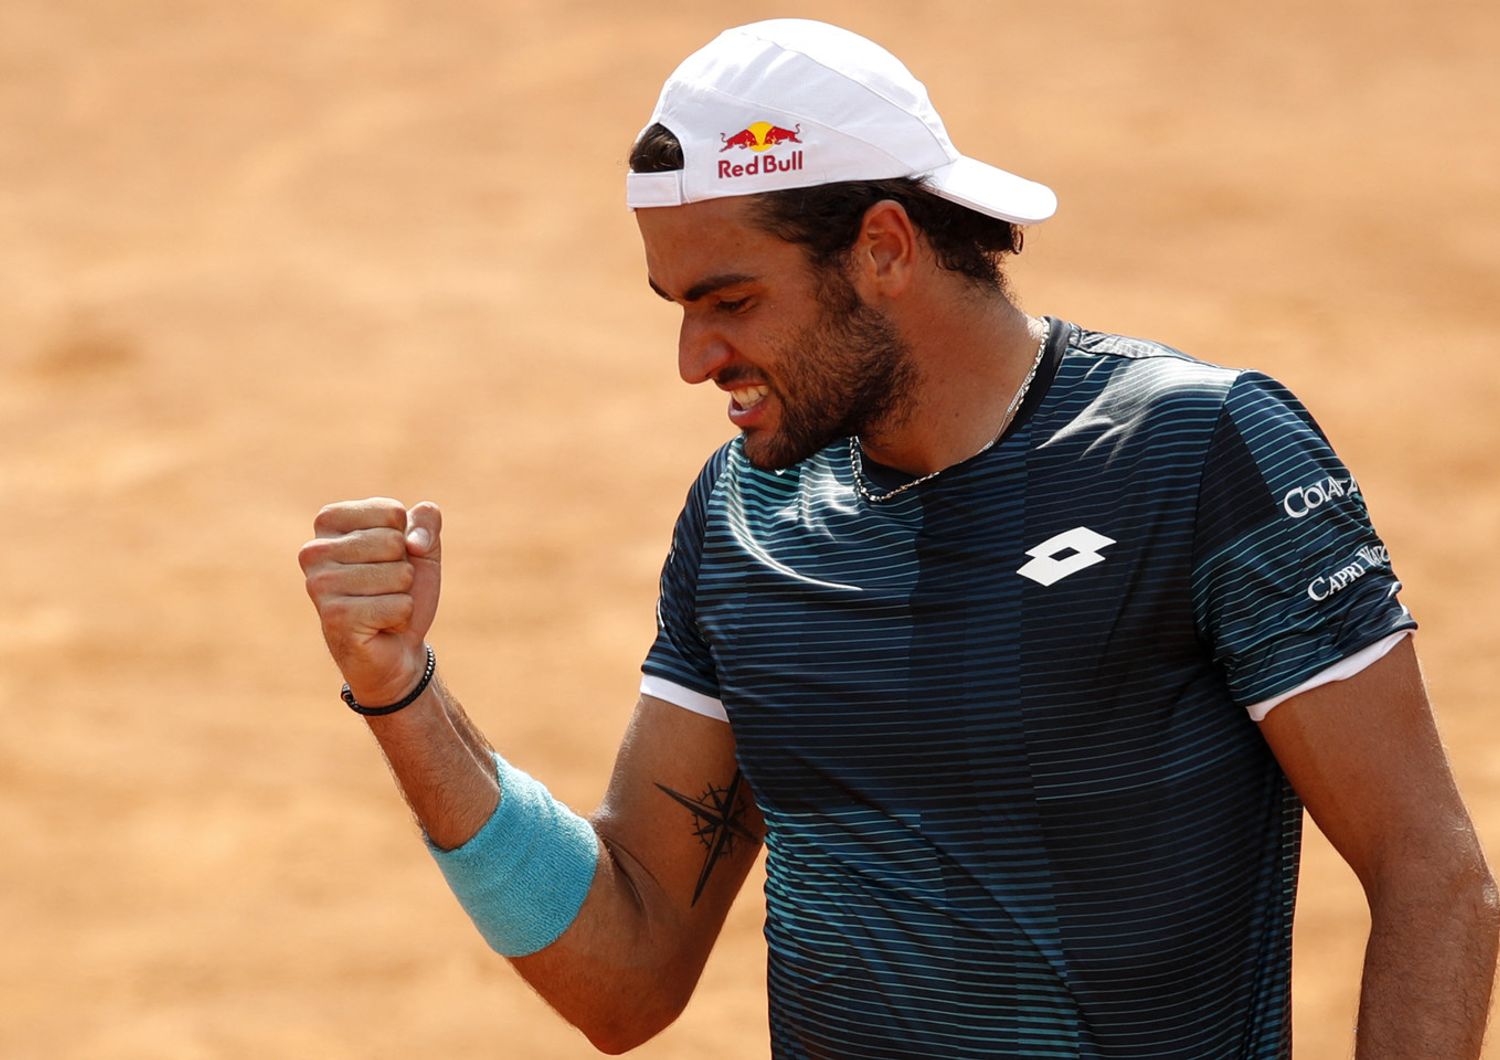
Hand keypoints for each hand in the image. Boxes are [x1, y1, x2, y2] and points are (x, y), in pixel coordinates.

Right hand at [299, 497, 442, 705]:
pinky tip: (381, 625)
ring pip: (399, 574)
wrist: (397, 647)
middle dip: (404, 569)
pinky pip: (398, 606)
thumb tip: (414, 540)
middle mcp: (314, 550)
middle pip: (394, 542)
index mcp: (329, 522)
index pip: (390, 511)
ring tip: (381, 605)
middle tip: (385, 588)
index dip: (405, 538)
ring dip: (402, 594)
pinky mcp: (335, 616)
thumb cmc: (401, 590)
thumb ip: (426, 522)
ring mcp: (320, 584)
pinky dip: (401, 617)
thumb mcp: (422, 548)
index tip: (387, 559)